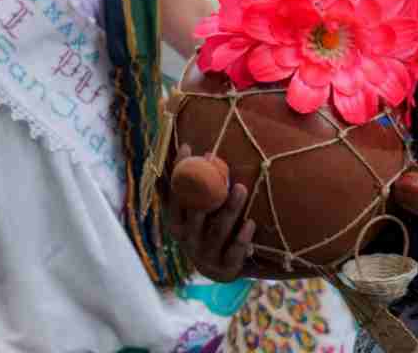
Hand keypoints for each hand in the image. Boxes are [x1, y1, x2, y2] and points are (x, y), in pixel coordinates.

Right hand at [166, 144, 255, 281]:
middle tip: (220, 169)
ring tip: (242, 189)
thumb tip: (167, 155)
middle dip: (207, 191)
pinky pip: (234, 253)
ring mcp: (206, 257)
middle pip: (197, 213)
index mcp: (176, 225)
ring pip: (218, 231)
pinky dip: (242, 239)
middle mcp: (188, 241)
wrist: (220, 269)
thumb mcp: (188, 214)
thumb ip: (179, 191)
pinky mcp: (224, 270)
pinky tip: (250, 223)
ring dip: (230, 209)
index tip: (189, 147)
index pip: (175, 196)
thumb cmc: (204, 231)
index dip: (179, 172)